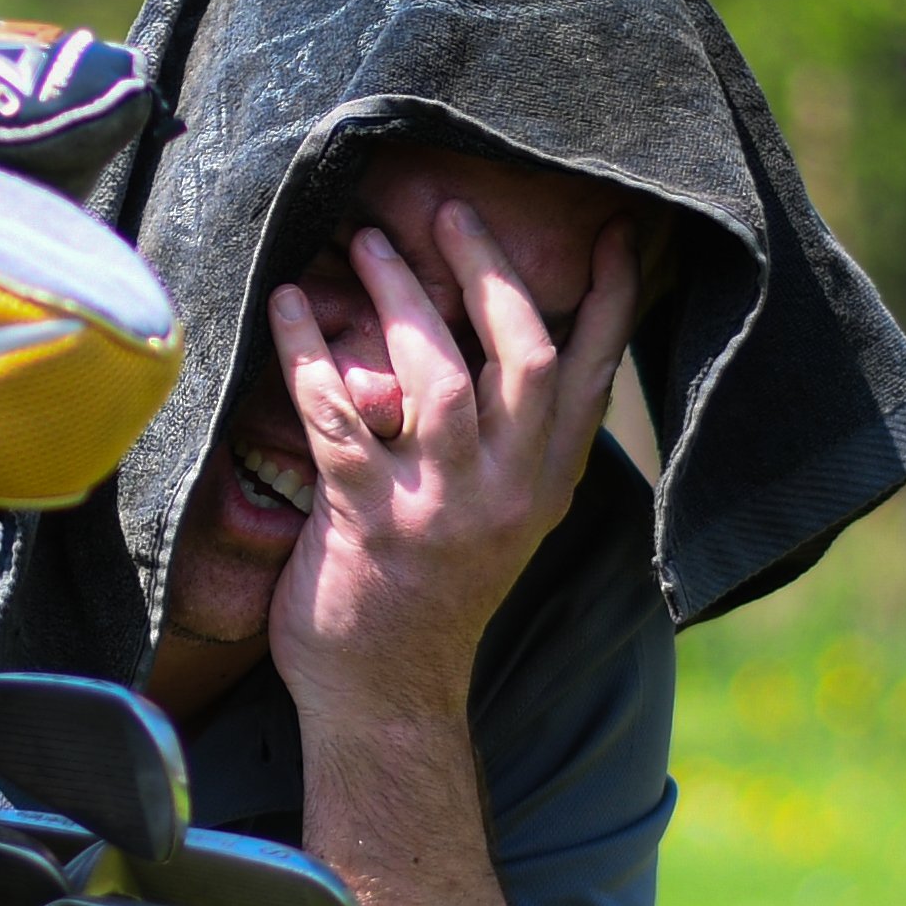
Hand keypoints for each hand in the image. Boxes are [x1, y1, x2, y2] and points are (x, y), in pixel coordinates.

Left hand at [263, 202, 638, 725]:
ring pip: (435, 375)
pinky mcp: (368, 520)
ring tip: (366, 240)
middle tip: (449, 208)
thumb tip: (497, 354)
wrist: (384, 697)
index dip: (609, 299)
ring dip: (399, 296)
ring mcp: (439, 506)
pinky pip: (337, 413)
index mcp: (545, 484)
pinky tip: (287, 307)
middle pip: (522, 354)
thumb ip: (511, 448)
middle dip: (489, 270)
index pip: (592, 374)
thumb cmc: (429, 601)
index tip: (618, 231)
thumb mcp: (500, 522)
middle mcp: (506, 490)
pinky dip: (308, 351)